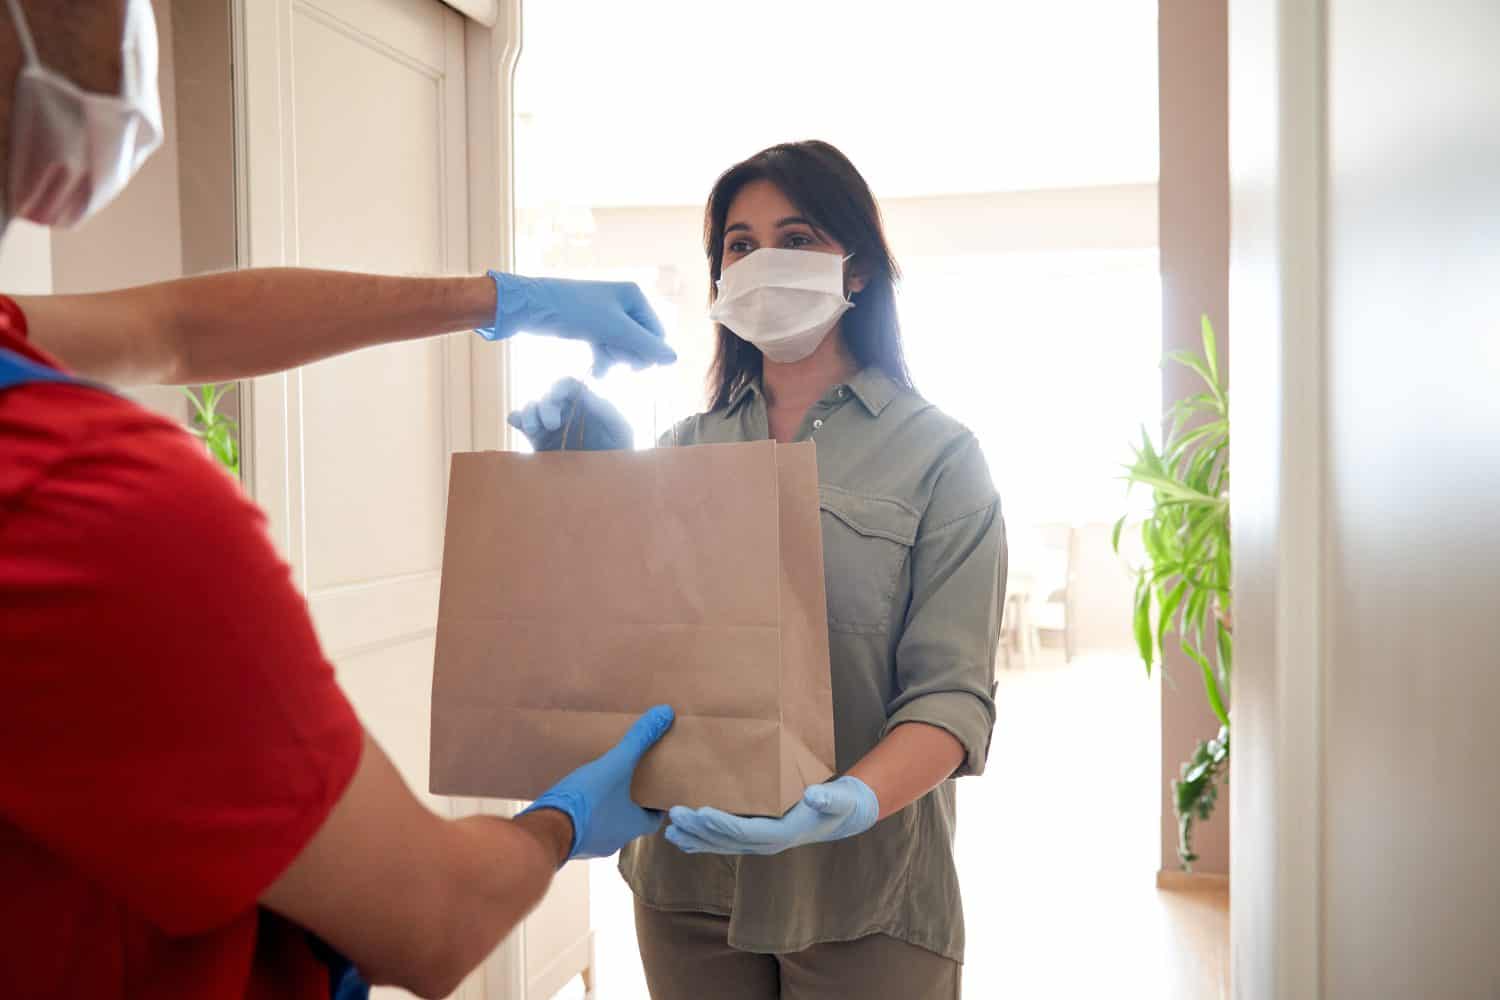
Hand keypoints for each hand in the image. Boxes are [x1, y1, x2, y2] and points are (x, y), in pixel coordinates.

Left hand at [479, 271, 676, 376]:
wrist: (529, 306)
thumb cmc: (572, 311)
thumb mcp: (612, 329)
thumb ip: (645, 345)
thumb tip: (674, 359)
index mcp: (634, 295)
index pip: (656, 333)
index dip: (646, 353)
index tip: (628, 364)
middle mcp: (623, 302)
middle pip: (641, 341)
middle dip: (627, 356)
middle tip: (610, 361)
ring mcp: (606, 314)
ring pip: (623, 347)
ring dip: (614, 361)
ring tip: (599, 369)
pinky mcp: (590, 325)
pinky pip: (607, 347)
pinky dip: (602, 360)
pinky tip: (595, 372)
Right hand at [507, 377, 632, 451]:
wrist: (608, 485)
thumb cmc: (621, 456)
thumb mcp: (621, 431)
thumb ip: (605, 409)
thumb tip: (583, 392)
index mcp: (586, 405)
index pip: (568, 385)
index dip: (559, 386)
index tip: (557, 397)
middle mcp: (566, 413)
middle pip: (547, 397)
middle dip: (546, 406)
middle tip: (553, 424)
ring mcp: (550, 428)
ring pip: (531, 408)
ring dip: (529, 413)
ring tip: (536, 429)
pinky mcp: (538, 444)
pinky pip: (522, 424)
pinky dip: (516, 419)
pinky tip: (519, 425)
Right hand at [522, 705, 674, 860]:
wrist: (544, 831)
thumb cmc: (586, 802)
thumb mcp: (615, 766)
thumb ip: (638, 741)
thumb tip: (664, 714)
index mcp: (631, 827)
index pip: (654, 819)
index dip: (656, 803)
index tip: (656, 787)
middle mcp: (615, 840)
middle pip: (630, 821)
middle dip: (630, 801)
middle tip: (630, 780)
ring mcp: (591, 844)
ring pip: (606, 824)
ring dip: (606, 808)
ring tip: (602, 784)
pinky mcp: (569, 843)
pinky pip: (583, 827)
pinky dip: (585, 814)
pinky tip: (577, 797)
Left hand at [664, 776, 878, 855]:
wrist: (839, 817)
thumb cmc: (836, 805)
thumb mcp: (837, 799)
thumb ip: (828, 797)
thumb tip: (813, 794)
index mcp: (781, 833)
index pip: (745, 831)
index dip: (722, 824)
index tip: (701, 813)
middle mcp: (765, 843)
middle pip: (725, 840)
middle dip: (699, 829)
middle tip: (674, 815)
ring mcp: (758, 843)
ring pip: (720, 844)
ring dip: (694, 837)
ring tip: (669, 830)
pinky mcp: (754, 837)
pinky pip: (723, 842)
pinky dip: (701, 840)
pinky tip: (682, 838)